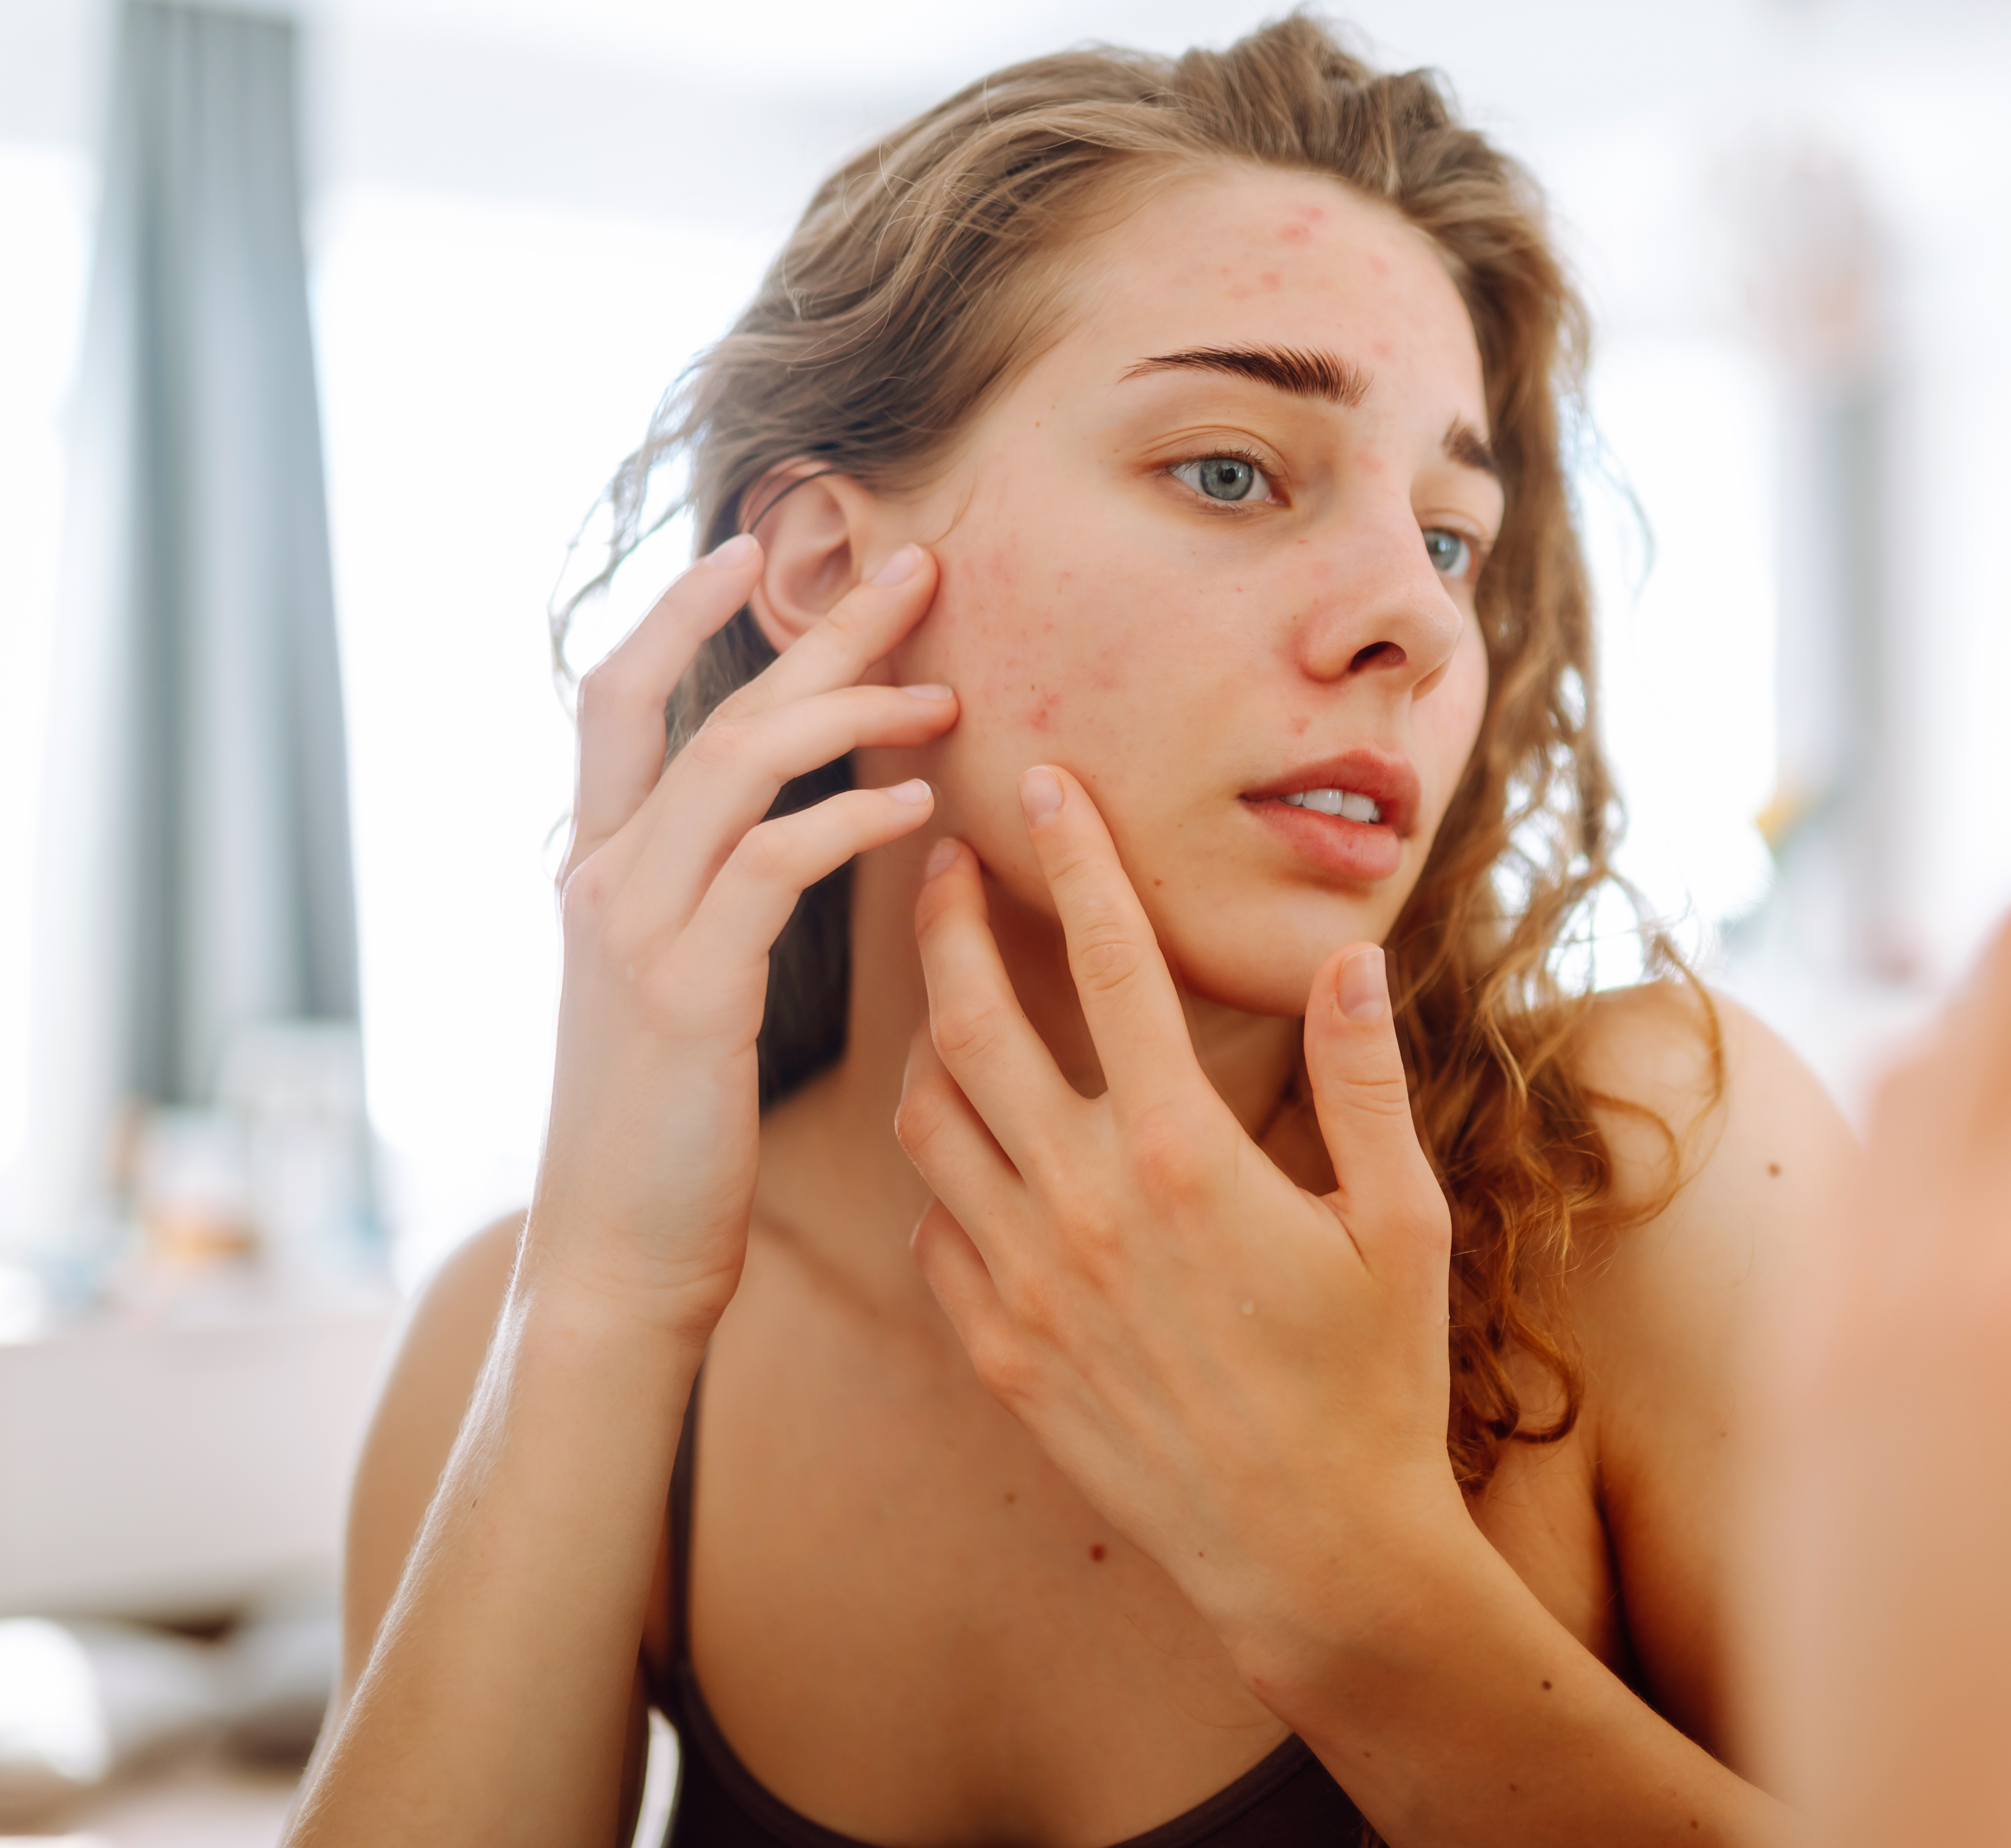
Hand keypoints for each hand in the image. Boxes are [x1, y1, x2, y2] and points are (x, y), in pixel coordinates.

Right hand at [524, 537, 954, 1341]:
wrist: (617, 1254)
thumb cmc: (667, 1129)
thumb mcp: (675, 989)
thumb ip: (710, 903)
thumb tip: (781, 837)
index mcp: (597, 871)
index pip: (617, 697)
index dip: (678, 612)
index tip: (753, 547)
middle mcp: (603, 879)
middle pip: (712, 707)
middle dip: (817, 631)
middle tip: (917, 568)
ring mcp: (635, 930)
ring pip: (741, 765)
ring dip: (853, 712)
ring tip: (946, 695)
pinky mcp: (686, 992)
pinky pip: (776, 865)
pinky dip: (849, 819)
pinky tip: (917, 808)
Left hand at [897, 765, 1458, 1656]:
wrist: (1311, 1557)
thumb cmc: (1374, 1384)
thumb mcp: (1399, 1223)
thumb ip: (1362, 1082)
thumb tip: (1347, 958)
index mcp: (1187, 1158)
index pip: (1116, 965)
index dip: (1079, 859)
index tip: (1042, 783)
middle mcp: (1086, 1208)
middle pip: (974, 1025)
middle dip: (948, 923)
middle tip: (943, 863)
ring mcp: (1028, 1287)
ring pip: (928, 1124)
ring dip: (929, 1044)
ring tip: (948, 1001)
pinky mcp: (998, 1357)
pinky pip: (933, 1235)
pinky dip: (943, 1178)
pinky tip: (977, 1156)